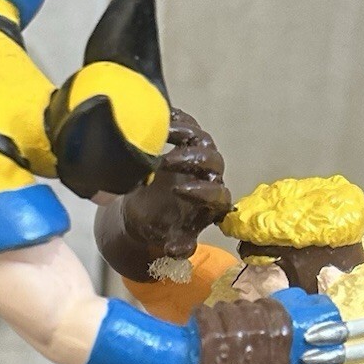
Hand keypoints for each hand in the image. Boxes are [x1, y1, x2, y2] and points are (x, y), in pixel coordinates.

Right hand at [95, 108, 230, 279]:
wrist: (146, 214)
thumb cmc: (160, 227)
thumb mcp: (167, 240)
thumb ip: (176, 246)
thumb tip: (179, 249)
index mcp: (213, 203)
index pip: (217, 193)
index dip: (201, 192)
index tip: (177, 192)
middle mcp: (211, 176)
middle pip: (213, 161)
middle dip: (191, 159)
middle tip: (165, 162)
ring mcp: (200, 156)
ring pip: (203, 139)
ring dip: (185, 132)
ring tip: (163, 132)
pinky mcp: (187, 141)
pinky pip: (188, 124)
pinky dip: (178, 118)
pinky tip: (163, 114)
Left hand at [180, 299, 292, 363]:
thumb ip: (270, 352)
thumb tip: (261, 315)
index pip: (280, 322)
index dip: (266, 308)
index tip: (254, 309)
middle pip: (254, 316)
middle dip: (238, 308)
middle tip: (226, 313)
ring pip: (231, 318)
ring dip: (218, 310)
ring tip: (211, 316)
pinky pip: (209, 328)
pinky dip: (201, 316)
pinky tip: (197, 316)